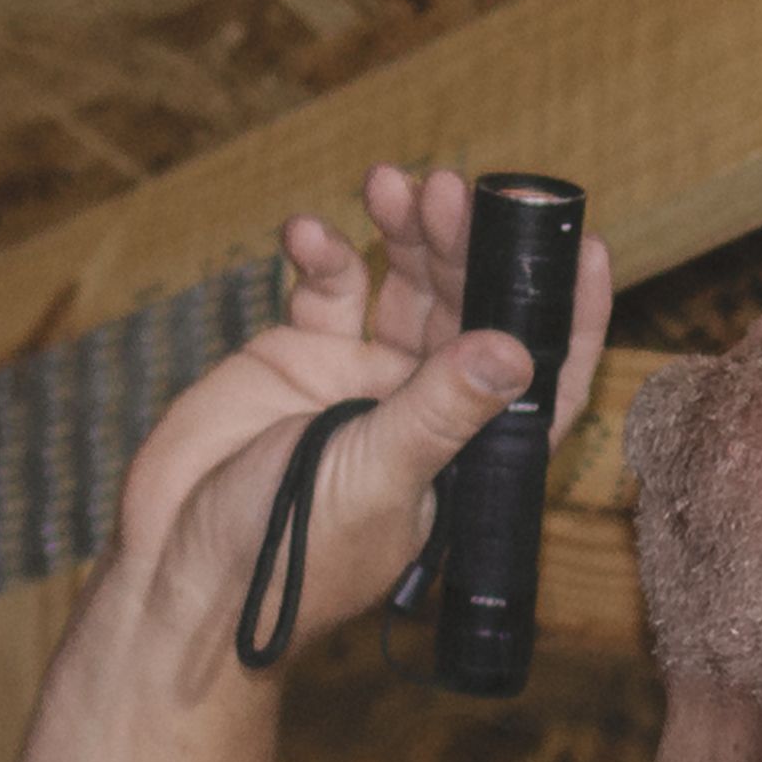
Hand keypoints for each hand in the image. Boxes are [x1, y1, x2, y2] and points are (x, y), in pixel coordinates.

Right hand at [108, 164, 616, 670]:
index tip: (584, 247)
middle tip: (450, 190)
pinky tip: (305, 231)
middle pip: (471, 308)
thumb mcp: (370, 481)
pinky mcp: (299, 358)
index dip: (568, 315)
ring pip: (407, 285)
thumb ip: (436, 412)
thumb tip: (515, 349)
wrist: (176, 575)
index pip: (539, 380)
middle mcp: (424, 409)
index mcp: (464, 456)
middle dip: (466, 245)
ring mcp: (362, 379)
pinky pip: (328, 289)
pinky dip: (323, 252)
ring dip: (407, 232)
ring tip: (391, 186)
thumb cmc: (283, 563)